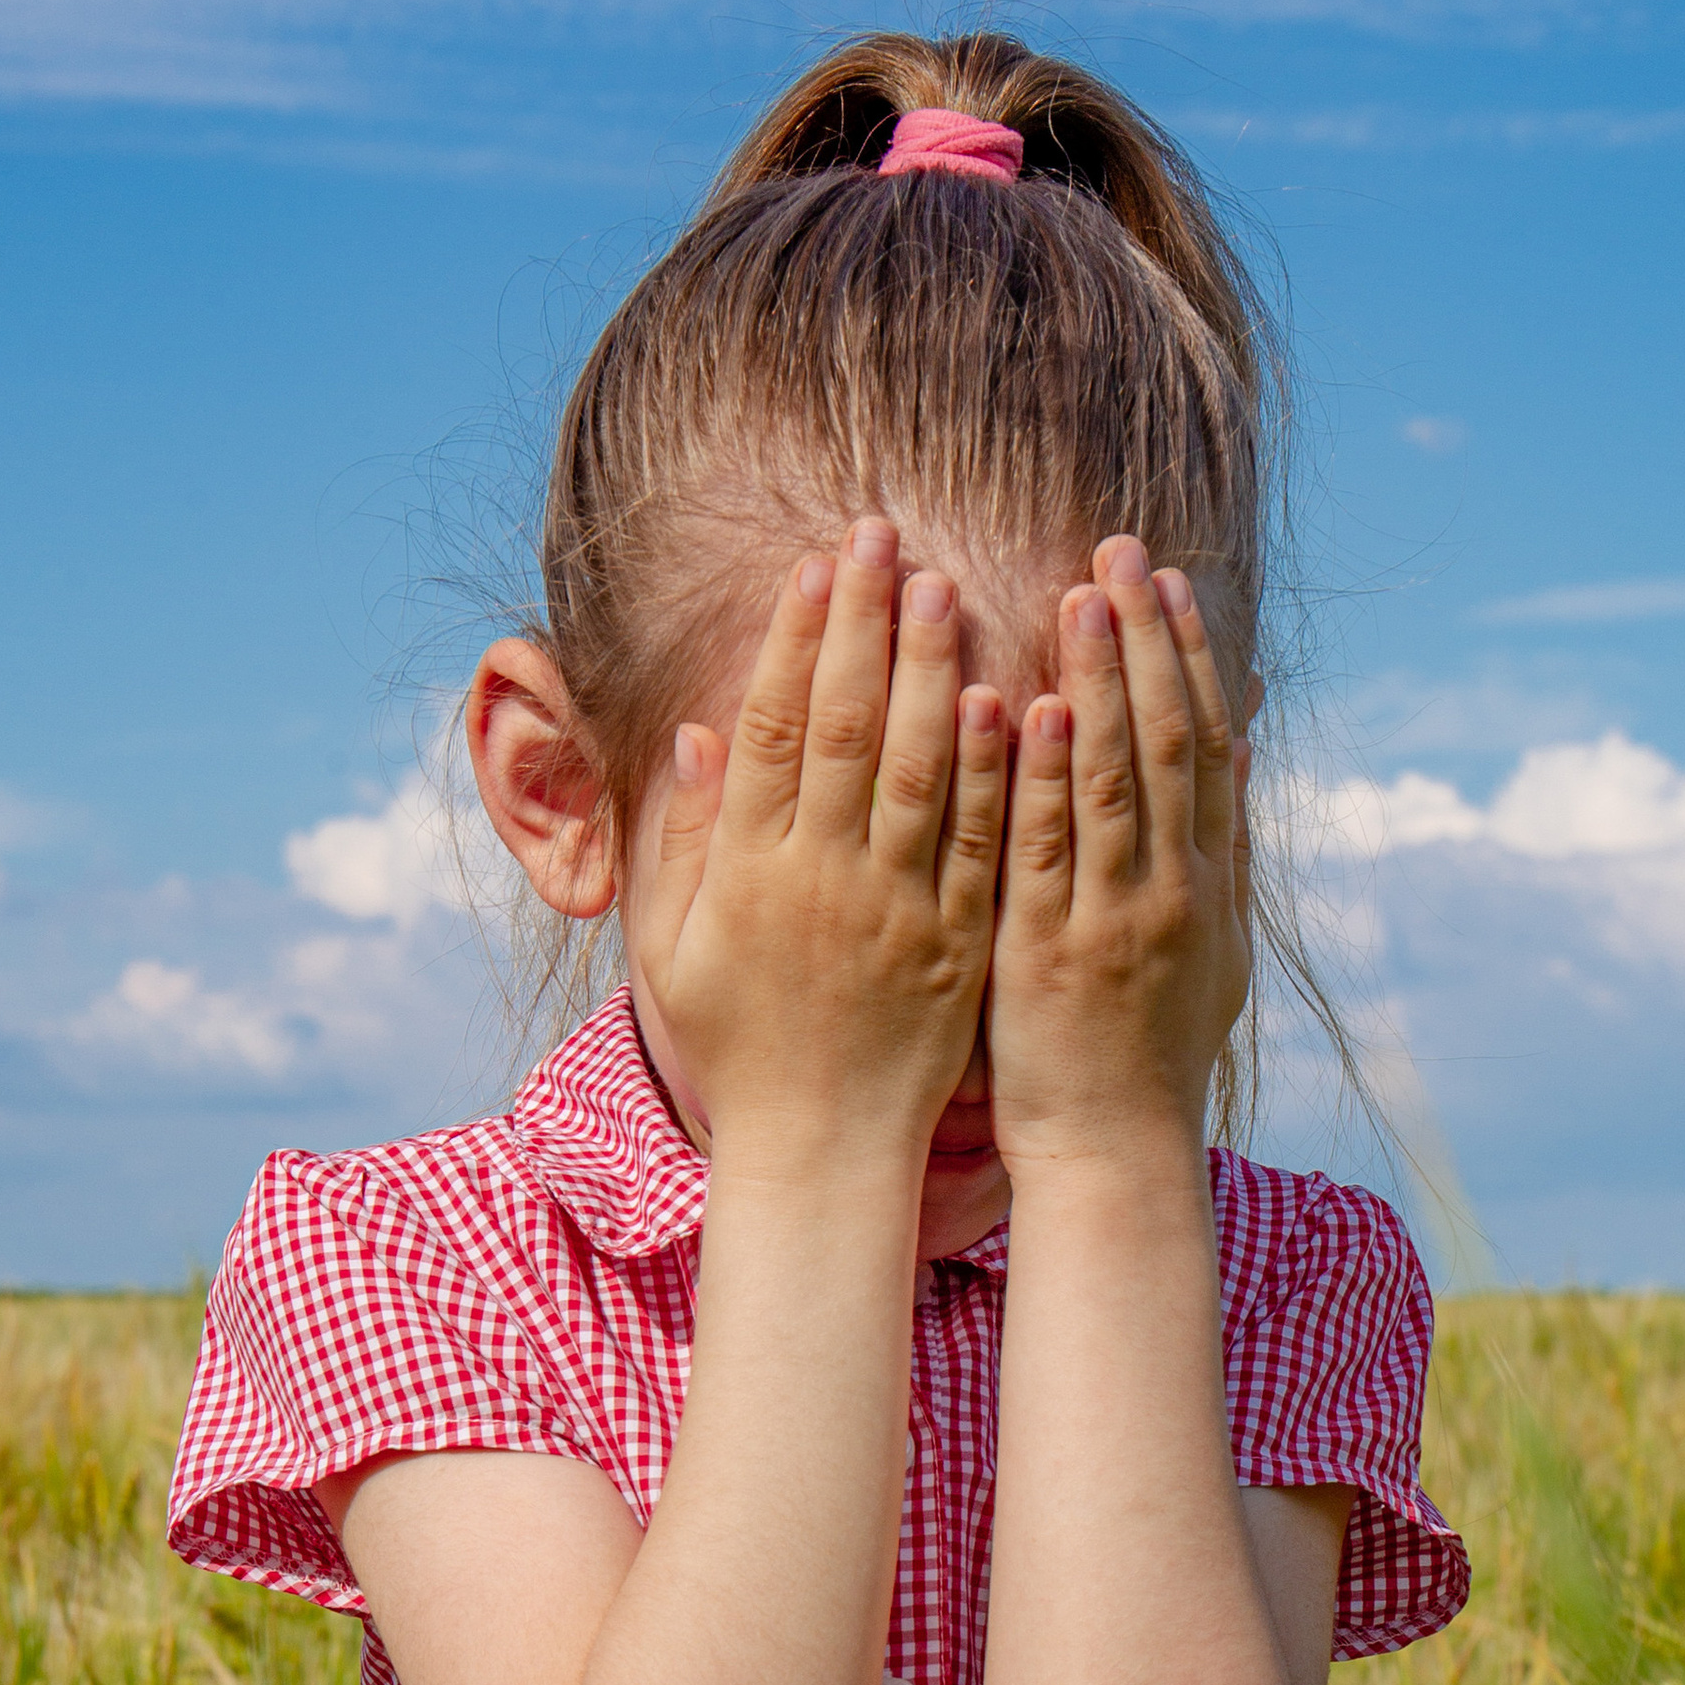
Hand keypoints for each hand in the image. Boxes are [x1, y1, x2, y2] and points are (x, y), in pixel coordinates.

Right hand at [625, 519, 1010, 1180]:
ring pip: (922, 772)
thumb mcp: (678, 947)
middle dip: (864, 623)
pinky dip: (996, 774)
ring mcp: (898, 911)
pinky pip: (982, 846)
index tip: (812, 565)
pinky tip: (1006, 700)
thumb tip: (695, 736)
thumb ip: (687, 841)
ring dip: (934, 672)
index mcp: (752, 872)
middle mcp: (824, 880)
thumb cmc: (742, 1047)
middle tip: (884, 535)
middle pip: (846, 727)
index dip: (792, 640)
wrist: (820, 1149)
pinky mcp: (958, 946)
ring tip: (945, 586)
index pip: (772, 730)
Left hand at [985, 535, 1251, 1170]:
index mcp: (1208, 885)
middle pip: (1165, 743)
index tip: (1168, 581)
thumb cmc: (1149, 1050)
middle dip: (1145, 642)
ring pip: (1112, 781)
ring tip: (1080, 594)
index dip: (1189, 659)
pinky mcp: (1050, 954)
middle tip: (1120, 552)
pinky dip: (1044, 776)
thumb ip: (1224, 850)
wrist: (1115, 1151)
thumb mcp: (1213, 949)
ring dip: (1098, 682)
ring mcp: (1112, 920)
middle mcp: (1172, 891)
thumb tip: (1249, 750)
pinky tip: (1035, 705)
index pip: (1205, 747)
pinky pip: (1047, 851)